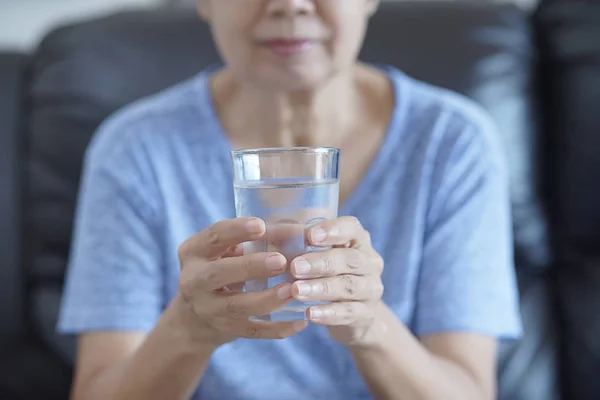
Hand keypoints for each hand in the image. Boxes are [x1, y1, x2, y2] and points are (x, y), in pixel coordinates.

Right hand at [177, 217, 307, 348]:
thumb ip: (249, 239)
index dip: (236, 230)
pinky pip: (253, 331)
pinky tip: (301, 321)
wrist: (194, 318)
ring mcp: (208, 310)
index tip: (261, 225)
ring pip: (236, 306)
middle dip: (250, 267)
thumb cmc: (220, 267)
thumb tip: (295, 231)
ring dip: (266, 298)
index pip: (213, 237)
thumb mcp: (222, 249)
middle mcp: (194, 281)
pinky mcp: (226, 330)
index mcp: (194, 252)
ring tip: (292, 290)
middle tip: (280, 261)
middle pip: (219, 273)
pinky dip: (278, 329)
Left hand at [290, 216, 384, 346]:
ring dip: (320, 288)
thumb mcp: (314, 253)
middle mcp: (369, 261)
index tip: (310, 236)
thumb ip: (293, 241)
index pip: (351, 228)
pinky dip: (328, 313)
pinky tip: (310, 314)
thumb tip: (263, 231)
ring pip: (347, 286)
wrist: (353, 311)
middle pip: (349, 260)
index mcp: (357, 239)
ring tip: (296, 291)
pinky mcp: (366, 313)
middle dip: (321, 263)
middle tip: (295, 267)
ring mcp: (370, 288)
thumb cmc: (327, 272)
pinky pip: (348, 312)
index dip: (332, 230)